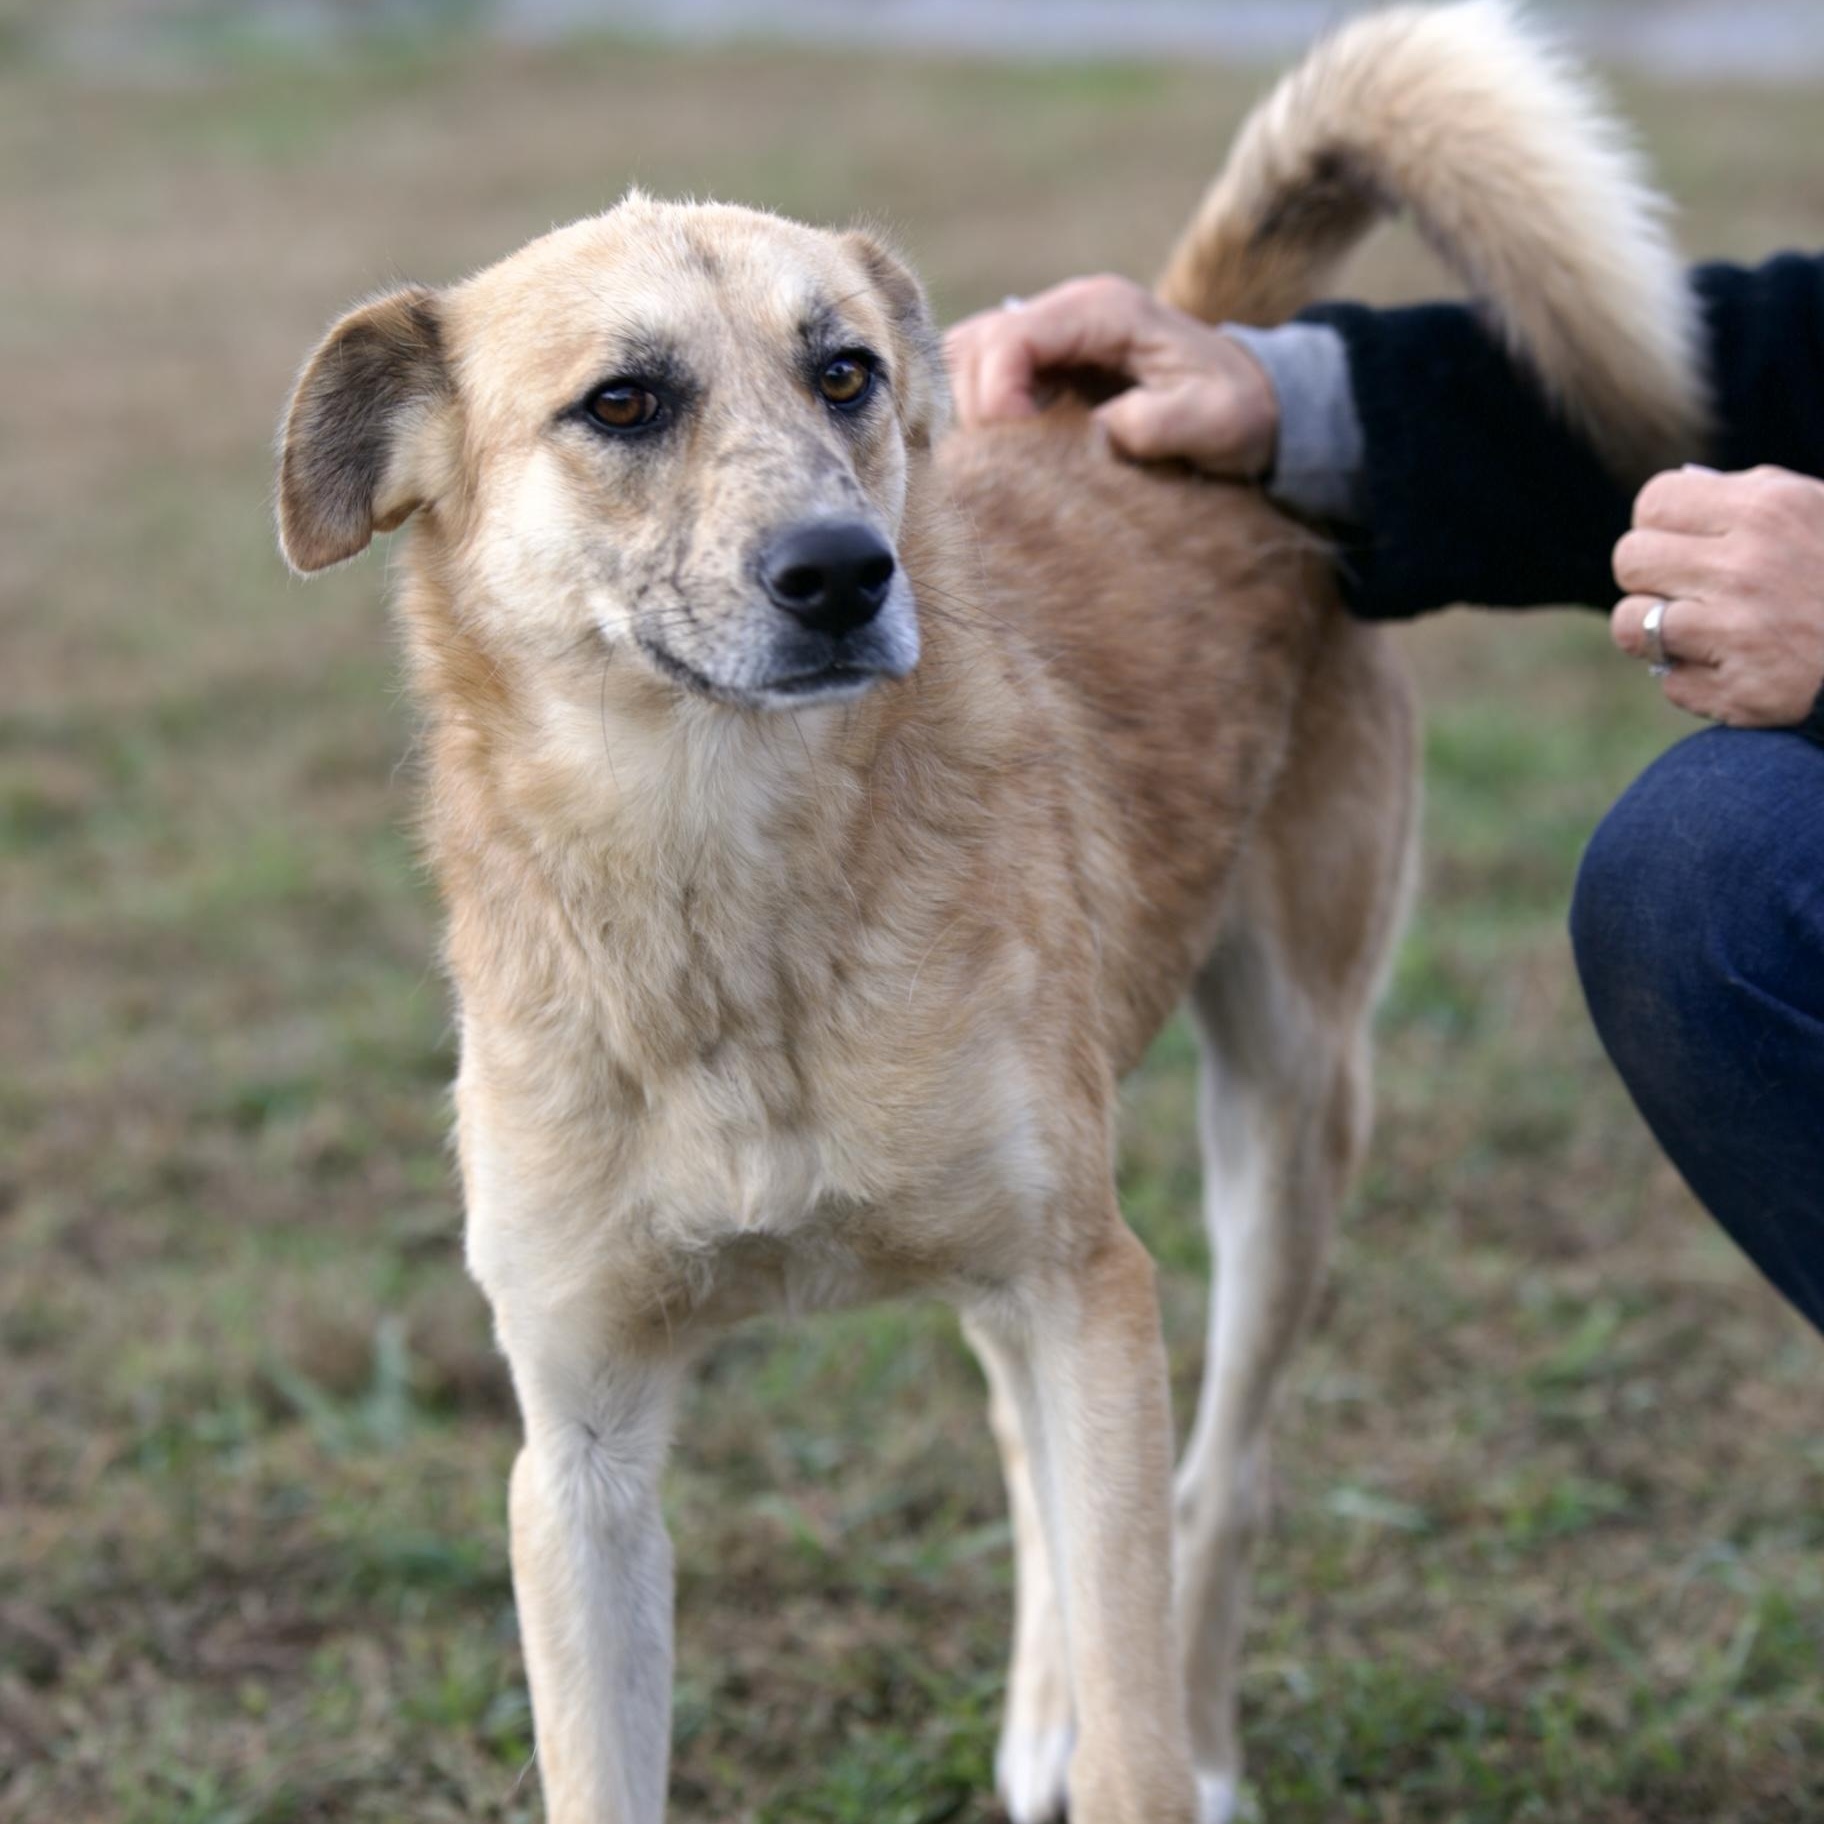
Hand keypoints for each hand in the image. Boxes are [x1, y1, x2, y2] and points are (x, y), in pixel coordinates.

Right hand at [944, 273, 1278, 476]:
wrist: (1254, 402)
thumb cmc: (1237, 409)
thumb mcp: (1215, 418)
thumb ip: (1158, 423)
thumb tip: (1096, 435)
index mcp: (1103, 310)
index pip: (1012, 338)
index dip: (996, 395)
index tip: (1016, 450)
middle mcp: (1068, 311)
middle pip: (976, 344)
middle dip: (975, 407)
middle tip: (1000, 465)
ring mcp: (1052, 335)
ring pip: (968, 359)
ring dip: (968, 412)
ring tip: (996, 460)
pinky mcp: (1044, 365)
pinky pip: (982, 379)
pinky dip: (977, 415)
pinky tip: (1000, 453)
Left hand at [1612, 465, 1823, 726]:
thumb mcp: (1817, 513)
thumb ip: (1749, 498)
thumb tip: (1683, 493)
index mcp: (1768, 509)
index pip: (1655, 501)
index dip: (1658, 524)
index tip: (1678, 542)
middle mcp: (1746, 567)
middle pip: (1629, 560)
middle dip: (1649, 577)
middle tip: (1683, 590)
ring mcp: (1737, 632)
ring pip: (1630, 624)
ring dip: (1654, 632)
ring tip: (1695, 632)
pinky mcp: (1738, 691)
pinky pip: (1669, 682)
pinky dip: (1694, 681)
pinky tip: (1733, 670)